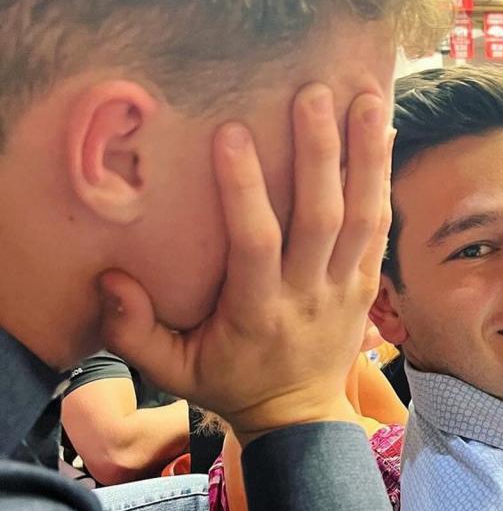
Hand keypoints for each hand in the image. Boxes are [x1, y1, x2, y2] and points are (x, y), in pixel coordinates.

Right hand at [99, 84, 391, 445]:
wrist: (300, 417)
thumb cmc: (229, 383)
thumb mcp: (173, 372)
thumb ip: (135, 331)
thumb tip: (111, 279)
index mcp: (257, 310)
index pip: (255, 243)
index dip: (245, 189)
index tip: (232, 132)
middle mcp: (308, 292)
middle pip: (321, 218)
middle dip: (320, 153)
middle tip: (314, 94)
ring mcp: (344, 286)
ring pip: (362, 216)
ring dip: (364, 156)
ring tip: (364, 97)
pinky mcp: (365, 283)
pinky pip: (379, 226)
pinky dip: (382, 179)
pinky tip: (383, 131)